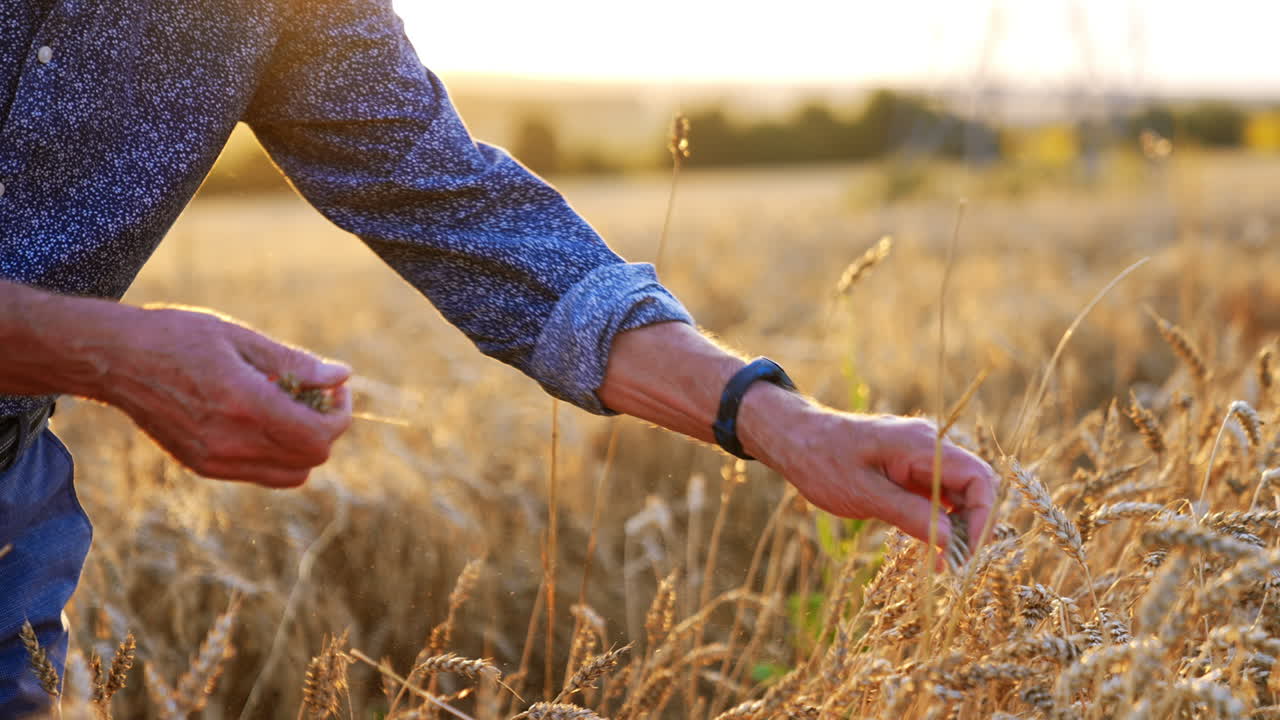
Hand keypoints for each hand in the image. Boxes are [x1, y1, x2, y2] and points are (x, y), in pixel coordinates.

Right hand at [98, 305, 351, 486]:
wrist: (115, 360)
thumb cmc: (178, 337)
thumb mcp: (240, 337)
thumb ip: (294, 362)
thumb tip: (342, 375)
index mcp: (244, 405)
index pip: (318, 436)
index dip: (340, 416)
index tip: (337, 390)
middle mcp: (230, 442)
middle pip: (310, 459)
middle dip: (326, 429)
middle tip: (318, 396)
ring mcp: (214, 460)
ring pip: (289, 474)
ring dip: (303, 446)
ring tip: (291, 407)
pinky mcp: (202, 466)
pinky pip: (260, 474)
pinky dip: (276, 453)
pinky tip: (263, 418)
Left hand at [745, 396, 996, 552]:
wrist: (792, 436)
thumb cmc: (821, 460)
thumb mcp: (863, 493)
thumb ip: (909, 514)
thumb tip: (950, 541)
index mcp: (922, 446)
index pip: (977, 478)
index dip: (983, 516)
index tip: (967, 553)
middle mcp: (928, 447)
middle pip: (971, 487)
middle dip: (971, 527)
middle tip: (955, 566)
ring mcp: (918, 457)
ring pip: (954, 494)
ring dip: (954, 528)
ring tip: (943, 565)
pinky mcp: (905, 468)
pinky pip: (933, 495)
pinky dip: (935, 521)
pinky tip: (929, 551)